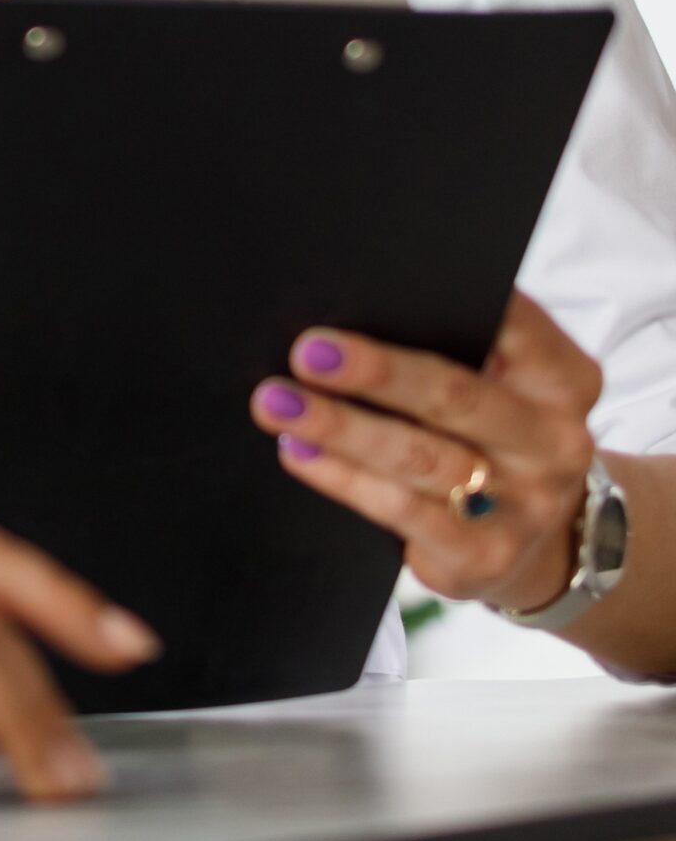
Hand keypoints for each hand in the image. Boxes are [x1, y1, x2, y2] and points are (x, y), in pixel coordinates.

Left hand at [251, 290, 601, 612]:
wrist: (544, 541)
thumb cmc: (491, 433)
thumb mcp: (501, 384)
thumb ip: (455, 345)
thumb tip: (351, 306)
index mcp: (563, 379)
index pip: (516, 326)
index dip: (455, 305)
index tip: (382, 285)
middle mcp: (554, 441)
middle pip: (454, 397)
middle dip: (375, 372)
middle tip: (306, 352)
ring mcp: (526, 504)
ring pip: (419, 457)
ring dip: (339, 427)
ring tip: (276, 402)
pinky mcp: (486, 555)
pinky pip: (402, 510)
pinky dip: (342, 478)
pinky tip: (299, 451)